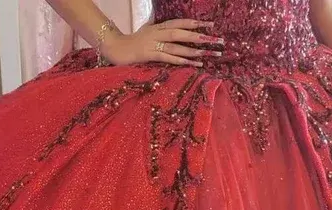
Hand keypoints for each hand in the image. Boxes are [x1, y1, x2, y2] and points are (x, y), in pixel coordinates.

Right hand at [102, 19, 223, 67]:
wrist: (114, 48)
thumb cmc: (133, 44)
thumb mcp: (148, 35)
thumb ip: (161, 35)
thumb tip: (175, 36)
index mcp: (158, 27)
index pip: (179, 23)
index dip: (195, 24)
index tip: (211, 25)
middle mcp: (157, 33)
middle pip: (182, 33)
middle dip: (200, 36)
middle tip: (217, 40)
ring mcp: (153, 43)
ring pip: (177, 45)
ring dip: (195, 50)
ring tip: (209, 53)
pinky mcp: (149, 55)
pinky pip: (169, 57)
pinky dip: (182, 60)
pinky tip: (194, 63)